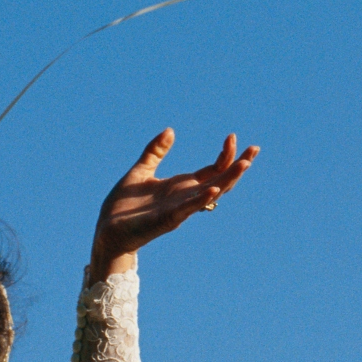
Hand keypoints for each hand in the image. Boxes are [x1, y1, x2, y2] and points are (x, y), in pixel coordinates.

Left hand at [91, 129, 258, 274]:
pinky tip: (214, 190)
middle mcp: (186, 197)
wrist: (107, 230)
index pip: (214, 170)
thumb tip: (170, 130)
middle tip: (254, 149)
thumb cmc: (123, 205)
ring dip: (229, 180)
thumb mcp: (141, 171)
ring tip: (244, 164)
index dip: (225, 154)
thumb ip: (155, 152)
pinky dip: (202, 200)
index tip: (232, 136)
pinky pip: (189, 209)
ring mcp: (180, 209)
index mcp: (182, 186)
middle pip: (221, 180)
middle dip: (238, 165)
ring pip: (212, 194)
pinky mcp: (168, 219)